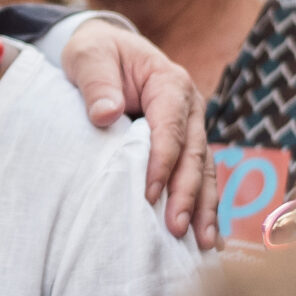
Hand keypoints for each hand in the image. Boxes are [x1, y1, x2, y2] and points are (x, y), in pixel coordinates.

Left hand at [63, 20, 216, 248]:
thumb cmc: (96, 53)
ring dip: (204, 207)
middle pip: (194, 155)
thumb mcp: (88, 56)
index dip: (162, 162)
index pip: (171, 128)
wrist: (106, 51)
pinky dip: (203, 206)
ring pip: (204, 171)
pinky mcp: (186, 146)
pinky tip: (207, 238)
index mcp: (170, 83)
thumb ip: (96, 82)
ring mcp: (192, 128)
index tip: (149, 194)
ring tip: (203, 244)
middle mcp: (190, 107)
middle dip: (187, 194)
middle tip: (177, 229)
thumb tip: (105, 114)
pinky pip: (198, 177)